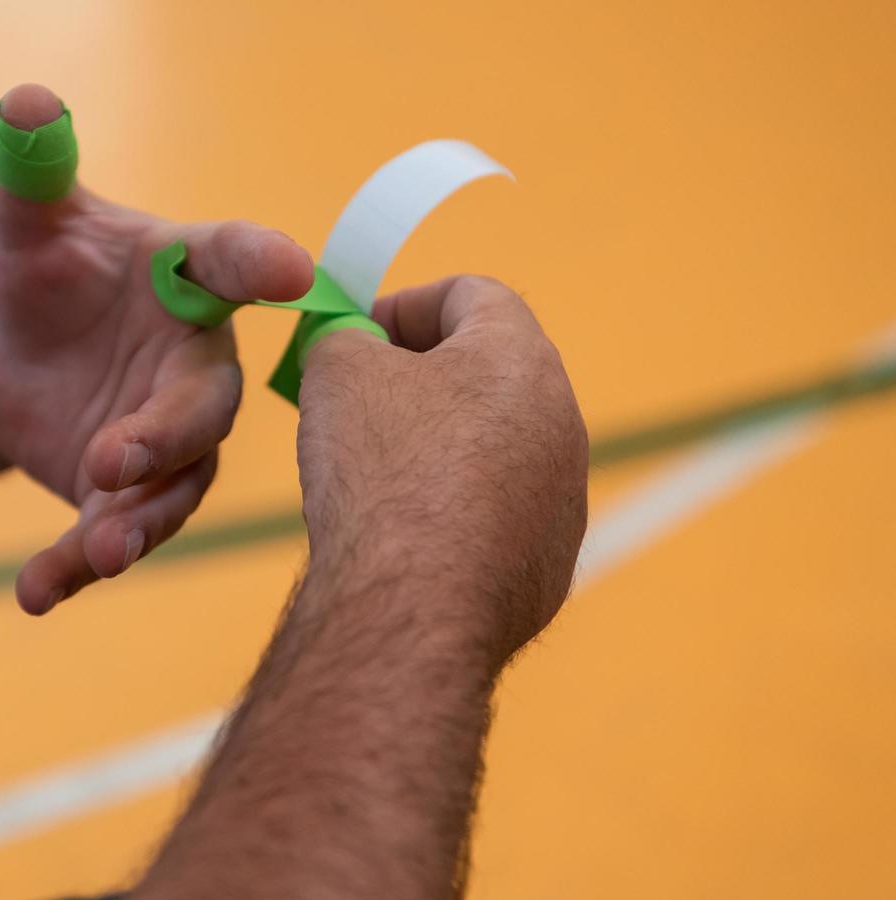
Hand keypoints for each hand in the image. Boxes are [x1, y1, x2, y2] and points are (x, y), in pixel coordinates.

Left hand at [0, 84, 312, 614]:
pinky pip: (115, 535)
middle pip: (204, 406)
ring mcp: (168, 439)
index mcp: (189, 282)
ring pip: (174, 489)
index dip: (264, 263)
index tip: (291, 271)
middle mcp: (195, 365)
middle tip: (111, 463)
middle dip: (165, 438)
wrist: (12, 345)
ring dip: (137, 523)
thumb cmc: (42, 265)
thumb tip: (23, 99)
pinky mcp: (129, 496)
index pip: (233, 261)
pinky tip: (34, 593)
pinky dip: (78, 566)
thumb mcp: (27, 220)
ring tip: (96, 554)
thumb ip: (31, 169)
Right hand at [296, 274, 587, 663]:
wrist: (412, 606)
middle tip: (358, 400)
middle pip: (487, 374)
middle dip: (418, 377)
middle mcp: (561, 423)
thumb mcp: (338, 371)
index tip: (354, 338)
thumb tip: (354, 347)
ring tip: (372, 474)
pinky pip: (495, 518)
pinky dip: (451, 513)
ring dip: (437, 447)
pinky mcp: (547, 566)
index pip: (471, 294)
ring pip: (494, 449)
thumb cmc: (381, 469)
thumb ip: (346, 338)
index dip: (403, 305)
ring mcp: (561, 501)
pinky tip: (400, 537)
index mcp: (520, 359)